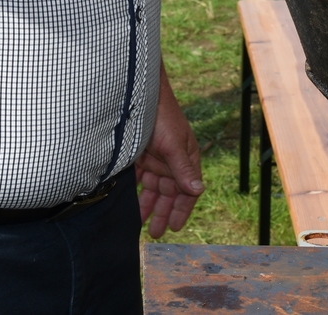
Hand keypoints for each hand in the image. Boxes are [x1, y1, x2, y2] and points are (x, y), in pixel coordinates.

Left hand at [136, 64, 203, 237]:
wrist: (139, 95)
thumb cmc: (162, 116)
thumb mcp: (173, 144)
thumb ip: (183, 169)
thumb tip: (198, 190)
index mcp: (187, 158)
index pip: (188, 189)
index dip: (182, 209)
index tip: (174, 228)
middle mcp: (172, 161)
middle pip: (169, 193)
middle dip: (163, 212)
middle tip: (155, 233)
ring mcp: (155, 159)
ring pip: (153, 189)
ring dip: (148, 206)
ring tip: (140, 224)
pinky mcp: (139, 156)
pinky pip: (138, 180)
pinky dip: (135, 193)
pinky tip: (128, 205)